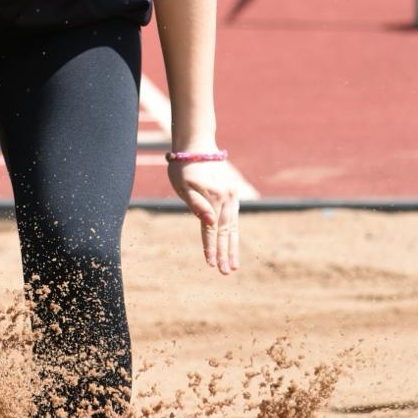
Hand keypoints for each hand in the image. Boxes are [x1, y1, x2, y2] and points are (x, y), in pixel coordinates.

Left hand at [167, 159, 239, 273]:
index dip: (211, 247)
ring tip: (233, 265)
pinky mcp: (232, 193)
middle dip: (225, 253)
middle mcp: (227, 198)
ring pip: (233, 226)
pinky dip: (234, 232)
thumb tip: (210, 222)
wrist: (196, 145)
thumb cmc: (183, 166)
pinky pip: (234, 217)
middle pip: (226, 231)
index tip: (212, 264)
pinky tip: (233, 244)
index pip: (211, 229)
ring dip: (233, 247)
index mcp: (214, 197)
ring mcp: (231, 195)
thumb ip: (196, 204)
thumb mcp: (184, 185)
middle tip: (226, 272)